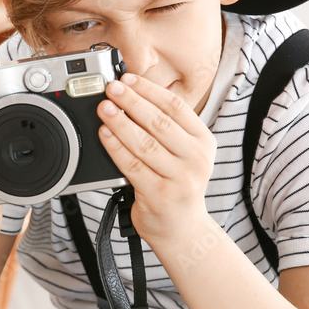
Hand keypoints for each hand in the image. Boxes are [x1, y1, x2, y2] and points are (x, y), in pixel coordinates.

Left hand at [96, 73, 216, 245]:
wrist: (183, 229)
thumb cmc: (177, 185)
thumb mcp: (184, 153)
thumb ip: (166, 128)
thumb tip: (132, 94)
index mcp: (204, 142)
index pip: (176, 107)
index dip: (149, 90)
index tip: (128, 79)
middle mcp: (196, 159)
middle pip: (159, 122)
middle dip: (131, 101)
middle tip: (111, 88)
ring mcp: (179, 178)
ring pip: (144, 143)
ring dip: (120, 122)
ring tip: (104, 108)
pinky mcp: (159, 195)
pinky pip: (132, 166)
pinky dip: (115, 148)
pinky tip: (104, 134)